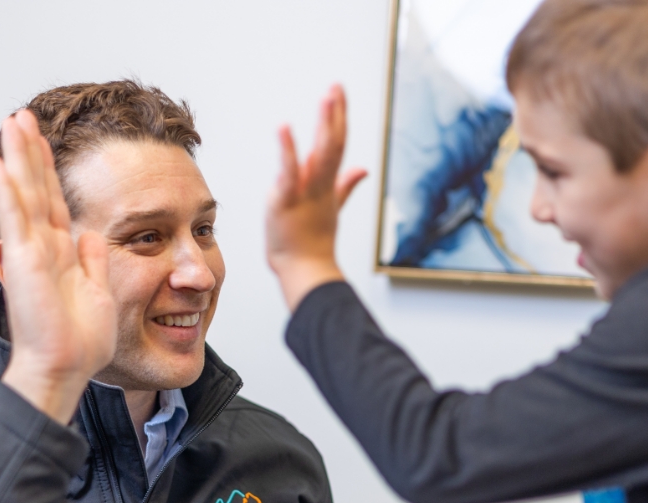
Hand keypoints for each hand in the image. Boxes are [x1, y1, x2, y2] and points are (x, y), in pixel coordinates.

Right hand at [0, 110, 115, 424]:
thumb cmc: (82, 339)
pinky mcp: (24, 263)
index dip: (52, 173)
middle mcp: (45, 247)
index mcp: (63, 254)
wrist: (68, 366)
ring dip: (18, 158)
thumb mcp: (99, 291)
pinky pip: (16, 220)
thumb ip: (92, 261)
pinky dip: (7, 191)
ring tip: (13, 122)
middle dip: (32, 152)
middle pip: (38, 190)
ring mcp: (32, 253)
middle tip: (24, 117)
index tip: (48, 143)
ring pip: (25, 194)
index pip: (57, 203)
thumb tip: (93, 236)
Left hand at [266, 84, 367, 310]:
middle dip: (335, 114)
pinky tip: (284, 127)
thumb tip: (363, 169)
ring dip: (325, 124)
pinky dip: (288, 150)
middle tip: (337, 86)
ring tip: (328, 96)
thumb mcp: (331, 208)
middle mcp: (320, 186)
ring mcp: (305, 193)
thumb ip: (346, 186)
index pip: (337, 147)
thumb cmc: (313, 245)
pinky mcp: (285, 202)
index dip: (338, 119)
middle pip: (333, 145)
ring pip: (321, 154)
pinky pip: (288, 172)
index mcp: (327, 187)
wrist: (305, 271)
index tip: (338, 94)